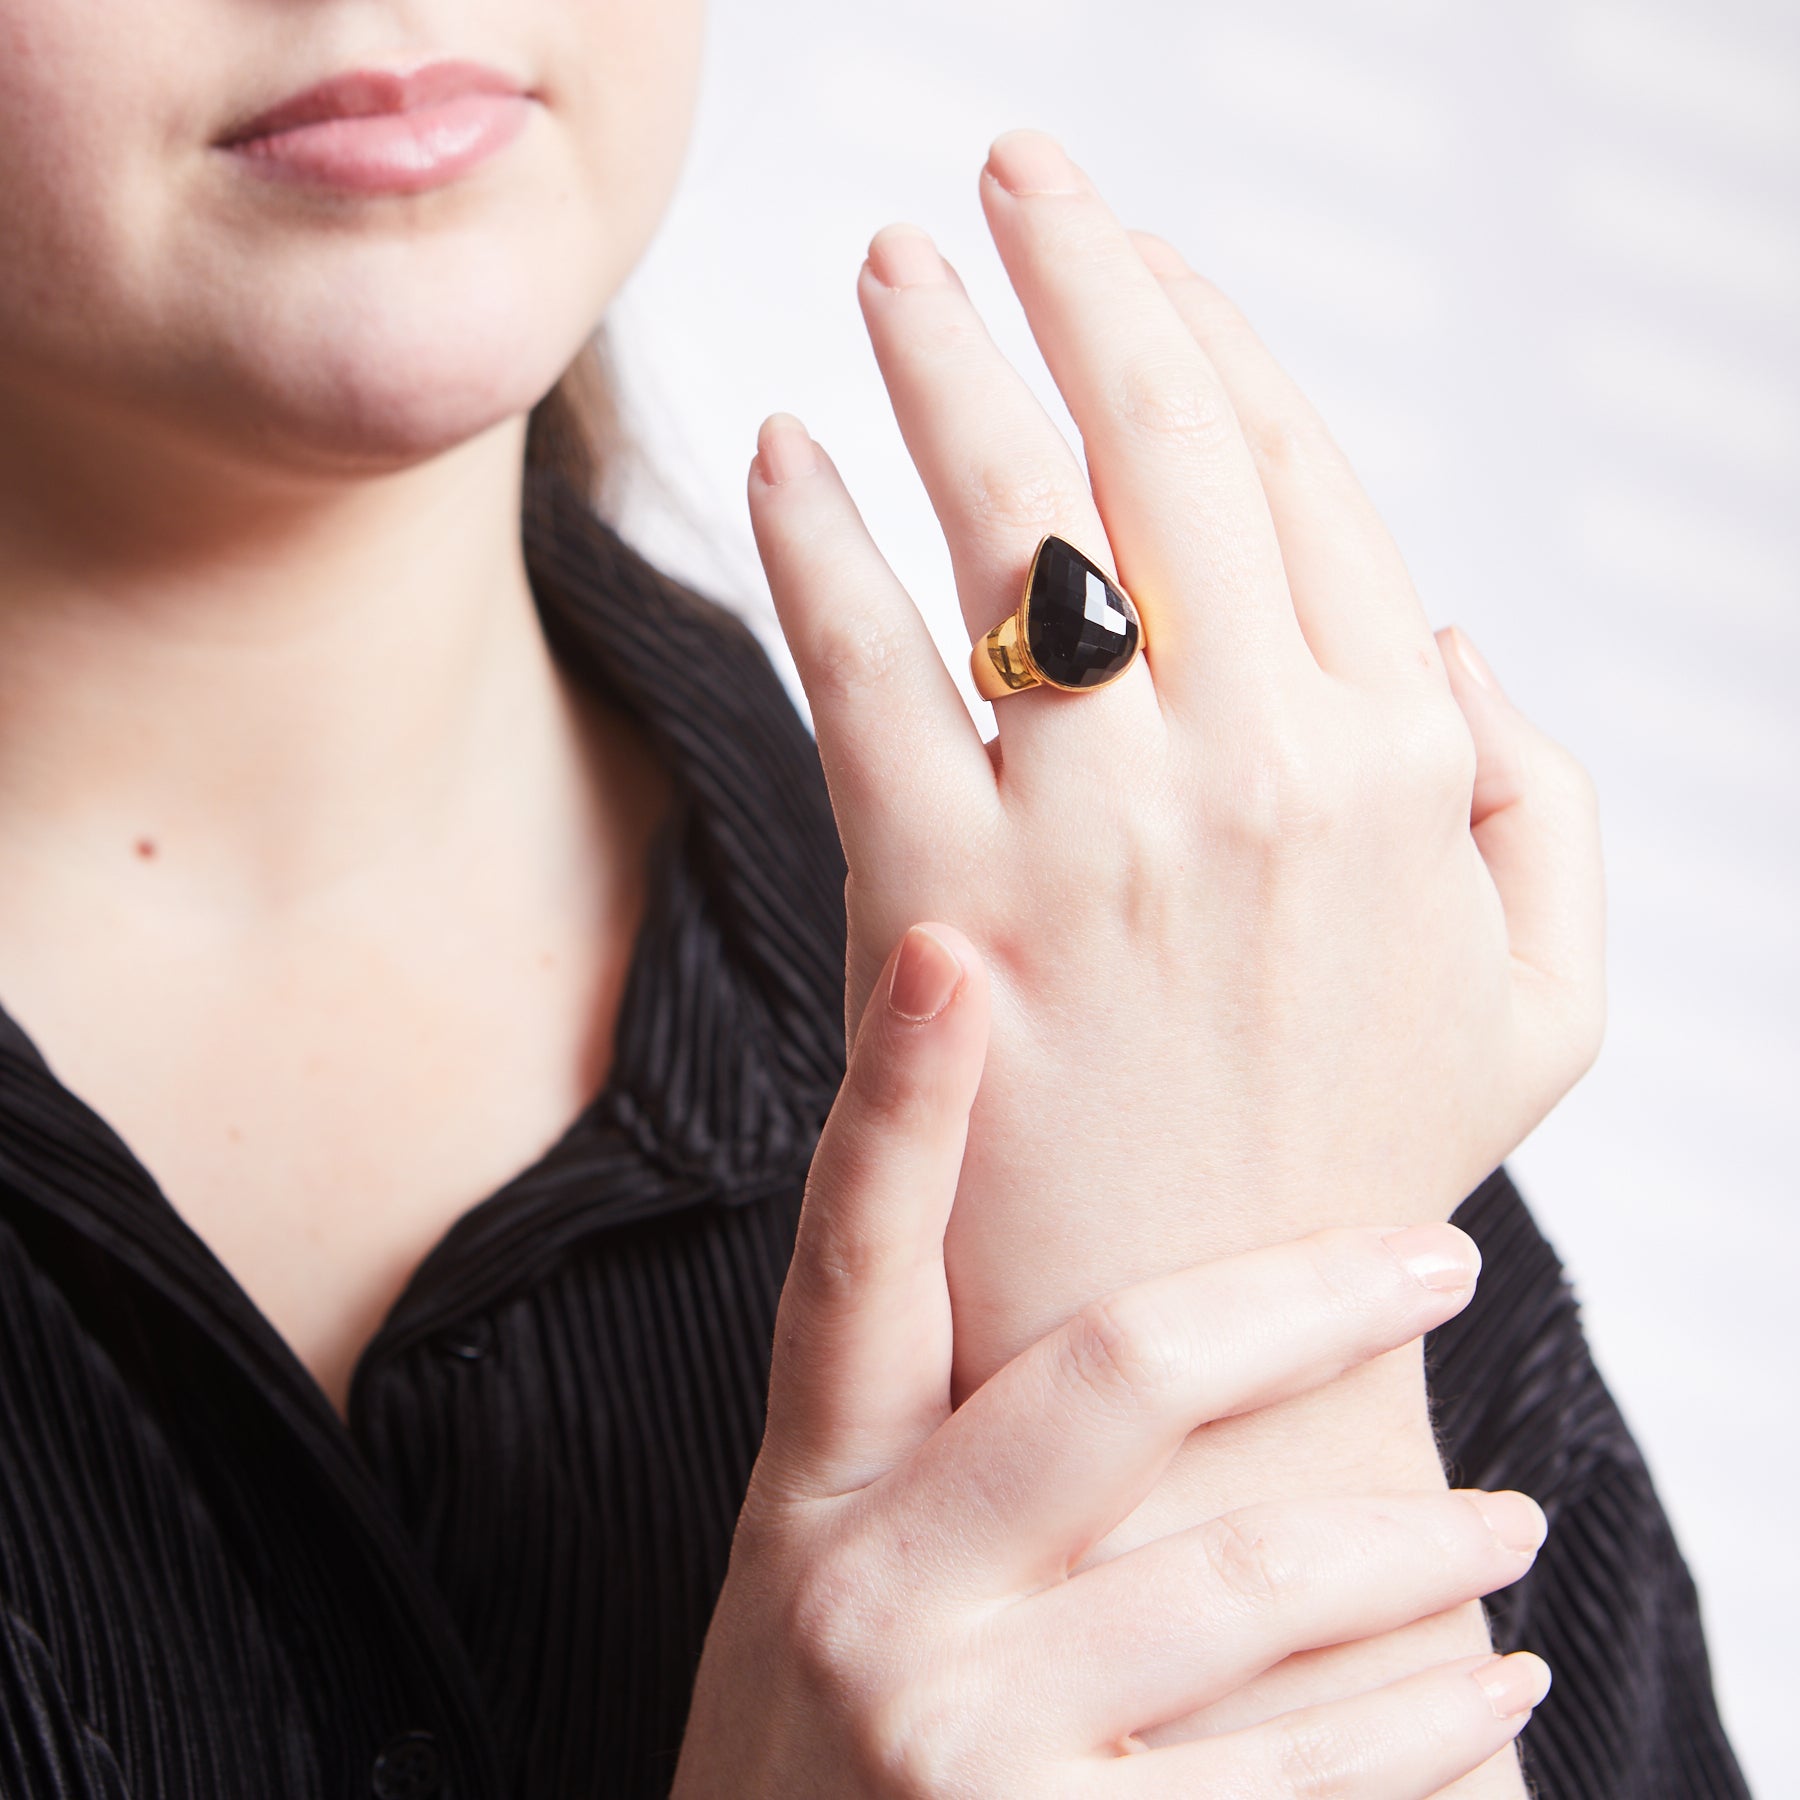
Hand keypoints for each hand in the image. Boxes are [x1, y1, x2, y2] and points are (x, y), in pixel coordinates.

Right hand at [674, 921, 1550, 1798]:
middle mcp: (873, 1593)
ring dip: (1416, 1553)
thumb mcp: (819, 1574)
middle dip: (1308, 1303)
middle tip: (1440, 1259)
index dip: (895, 1104)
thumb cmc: (818, 1746)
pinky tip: (1488, 1697)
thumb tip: (1118, 1307)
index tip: (948, 957)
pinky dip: (1419, 1733)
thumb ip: (929, 1443)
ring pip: (1247, 1588)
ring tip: (1508, 1524)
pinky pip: (1292, 1781)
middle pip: (1113, 1376)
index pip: (849, 1259)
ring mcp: (957, 1740)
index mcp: (812, 1493)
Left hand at [745, 127, 1604, 1387]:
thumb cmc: (1359, 1167)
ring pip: (1011, 527)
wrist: (1209, 1360)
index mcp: (1398, 759)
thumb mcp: (1539, 1000)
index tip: (1138, 259)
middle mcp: (1256, 766)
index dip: (1210, 339)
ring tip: (886, 268)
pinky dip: (812, 549)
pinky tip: (778, 460)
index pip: (1294, 480)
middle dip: (1078, 275)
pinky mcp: (946, 907)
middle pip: (1157, 451)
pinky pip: (863, 677)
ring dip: (939, 364)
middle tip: (1010, 175)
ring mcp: (1096, 835)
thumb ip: (1535, 802)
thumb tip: (1443, 630)